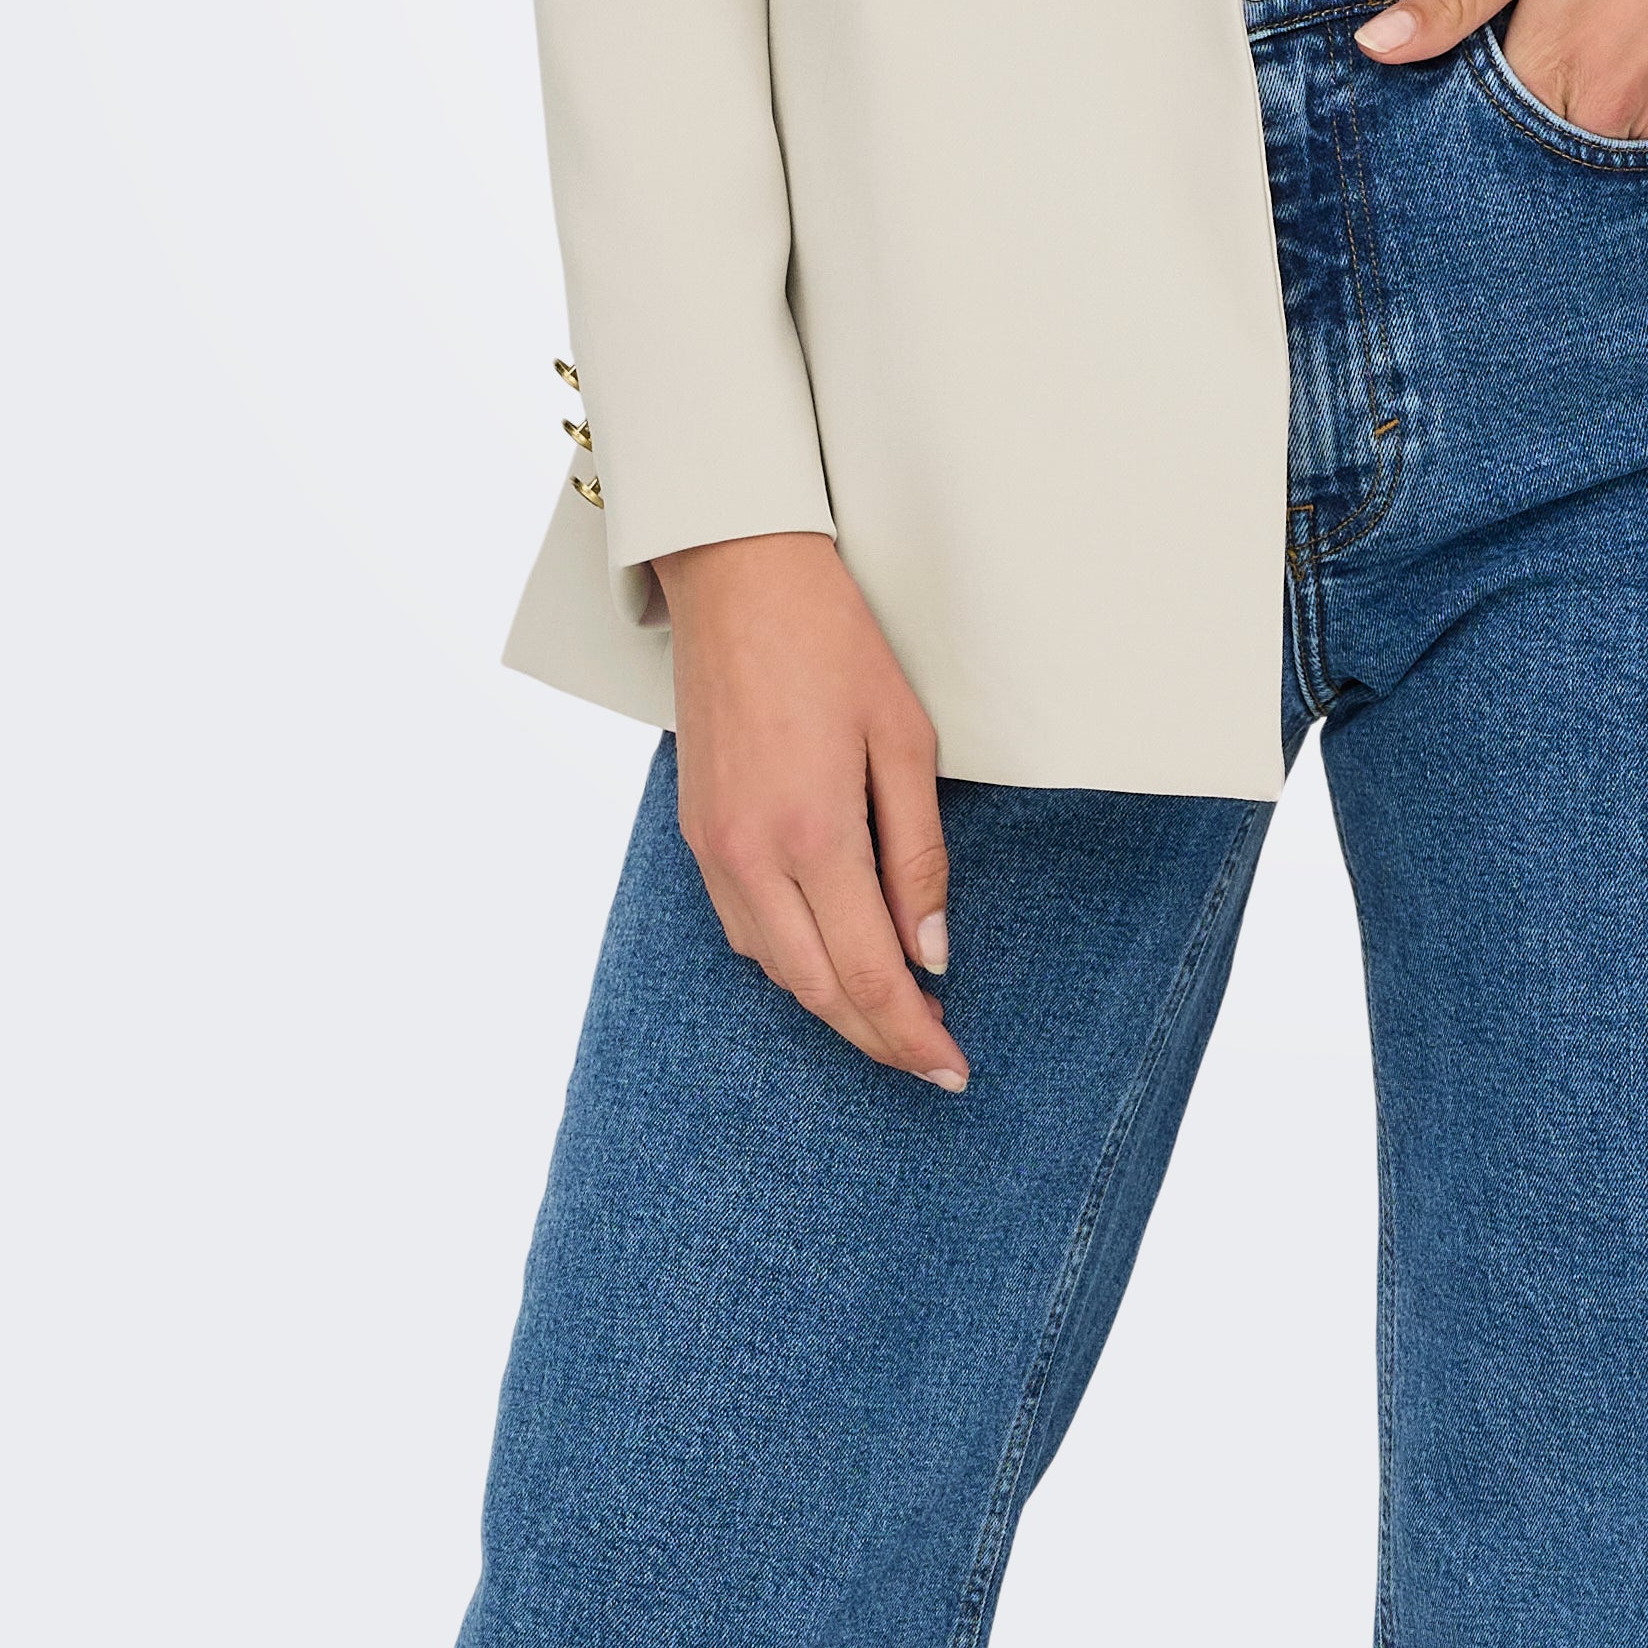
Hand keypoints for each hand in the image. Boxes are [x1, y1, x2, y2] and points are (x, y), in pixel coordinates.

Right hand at [653, 529, 970, 1089]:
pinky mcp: (694, 834)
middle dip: (876, 1039)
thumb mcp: (905, 739)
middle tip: (931, 1061)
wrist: (739, 579)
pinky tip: (828, 957)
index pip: (868, 973)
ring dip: (832, 1006)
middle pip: (816, 991)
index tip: (952, 1068)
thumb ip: (919, 856)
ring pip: (773, 969)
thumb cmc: (835, 644)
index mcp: (812, 834)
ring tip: (892, 1015)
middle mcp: (750, 857)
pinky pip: (741, 929)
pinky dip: (790, 961)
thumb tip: (931, 954)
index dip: (912, 1033)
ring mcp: (712, 849)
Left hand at [1353, 0, 1647, 135]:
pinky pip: (1645, 130)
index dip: (1469, 89)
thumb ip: (1455, 0)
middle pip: (1535, 136)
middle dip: (1524, 97)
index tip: (1474, 57)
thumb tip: (1380, 46)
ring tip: (1597, 25)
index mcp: (1550, 66)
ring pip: (1590, 136)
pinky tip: (1635, 38)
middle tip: (1543, 27)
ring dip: (1579, 100)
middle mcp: (1606, 112)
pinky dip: (1630, 98)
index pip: (1478, 120)